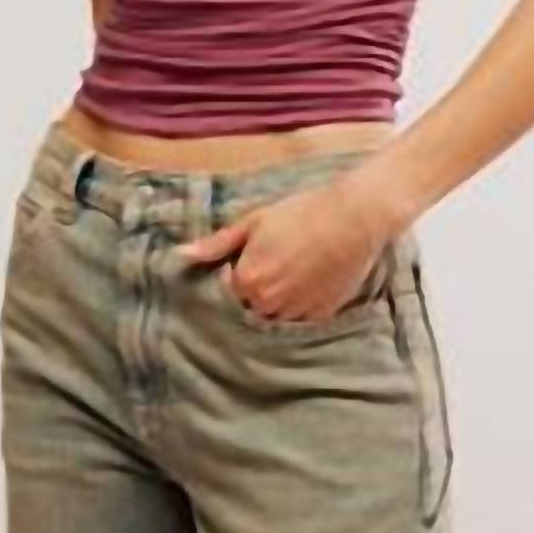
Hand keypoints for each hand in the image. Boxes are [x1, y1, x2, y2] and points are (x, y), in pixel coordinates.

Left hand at [175, 174, 392, 321]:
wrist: (352, 219)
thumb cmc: (299, 214)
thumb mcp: (254, 222)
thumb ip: (218, 244)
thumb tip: (181, 255)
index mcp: (247, 281)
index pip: (228, 291)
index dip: (236, 273)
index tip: (247, 258)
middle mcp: (268, 304)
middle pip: (251, 306)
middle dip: (255, 290)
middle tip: (274, 263)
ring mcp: (296, 312)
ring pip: (275, 315)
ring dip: (277, 300)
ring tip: (292, 272)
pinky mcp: (321, 315)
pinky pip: (301, 318)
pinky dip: (299, 304)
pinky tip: (309, 282)